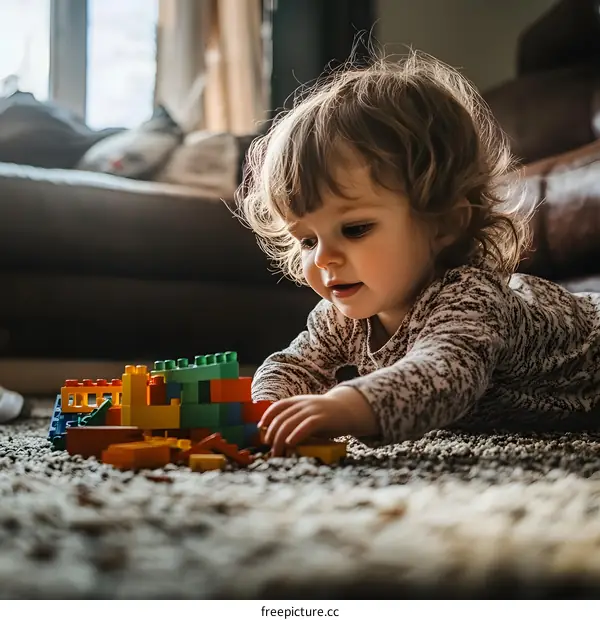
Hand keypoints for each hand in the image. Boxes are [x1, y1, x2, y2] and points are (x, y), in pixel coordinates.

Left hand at [258, 386, 379, 455]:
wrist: (348, 410)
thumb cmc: (326, 416)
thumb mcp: (307, 414)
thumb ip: (295, 420)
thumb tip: (277, 436)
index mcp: (297, 401)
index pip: (277, 407)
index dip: (267, 418)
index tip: (261, 430)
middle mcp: (302, 404)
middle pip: (280, 420)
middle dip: (272, 436)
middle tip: (270, 450)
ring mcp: (312, 410)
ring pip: (289, 424)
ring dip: (280, 441)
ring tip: (278, 453)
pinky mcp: (322, 418)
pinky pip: (305, 426)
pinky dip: (295, 435)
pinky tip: (290, 443)